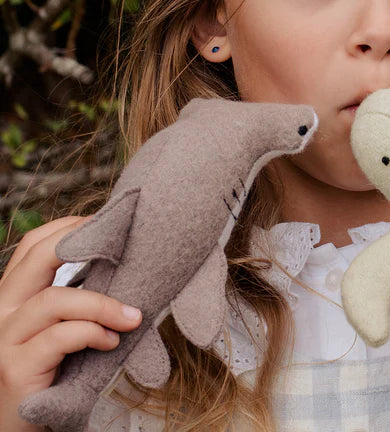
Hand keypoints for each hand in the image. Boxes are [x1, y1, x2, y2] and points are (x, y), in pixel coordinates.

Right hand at [0, 216, 141, 431]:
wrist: (22, 428)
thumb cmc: (52, 375)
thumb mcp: (61, 328)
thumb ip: (76, 299)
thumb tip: (123, 262)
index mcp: (12, 298)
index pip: (32, 246)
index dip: (68, 227)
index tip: (106, 222)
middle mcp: (0, 314)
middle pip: (37, 258)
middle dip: (82, 243)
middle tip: (122, 244)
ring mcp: (3, 341)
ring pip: (55, 300)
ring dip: (103, 304)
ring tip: (133, 316)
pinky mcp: (15, 369)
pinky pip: (60, 337)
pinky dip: (93, 333)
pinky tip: (112, 342)